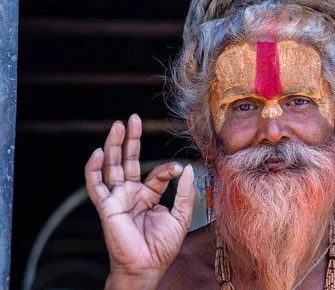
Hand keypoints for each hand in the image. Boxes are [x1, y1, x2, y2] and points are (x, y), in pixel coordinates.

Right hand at [84, 114, 195, 285]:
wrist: (147, 267)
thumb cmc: (162, 247)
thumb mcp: (180, 217)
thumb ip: (184, 192)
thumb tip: (187, 168)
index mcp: (147, 195)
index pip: (155, 173)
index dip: (167, 169)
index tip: (178, 169)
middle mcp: (130, 194)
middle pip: (128, 161)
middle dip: (130, 140)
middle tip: (133, 118)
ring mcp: (117, 198)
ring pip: (112, 167)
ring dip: (114, 146)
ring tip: (117, 125)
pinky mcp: (106, 206)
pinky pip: (96, 185)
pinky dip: (94, 169)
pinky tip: (98, 153)